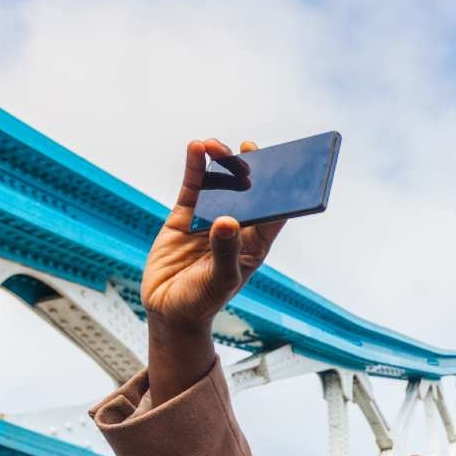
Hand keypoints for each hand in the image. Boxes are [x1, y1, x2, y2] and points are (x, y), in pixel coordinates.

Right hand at [142, 139, 284, 328]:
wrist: (169, 310)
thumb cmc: (203, 300)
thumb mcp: (219, 280)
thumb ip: (224, 252)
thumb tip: (227, 221)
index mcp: (255, 243)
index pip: (275, 212)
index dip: (283, 189)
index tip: (286, 166)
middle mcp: (236, 227)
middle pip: (248, 191)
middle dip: (250, 168)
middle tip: (250, 148)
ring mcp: (210, 219)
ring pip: (220, 184)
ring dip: (221, 162)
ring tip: (216, 145)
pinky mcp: (185, 217)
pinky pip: (193, 187)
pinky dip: (195, 167)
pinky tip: (197, 148)